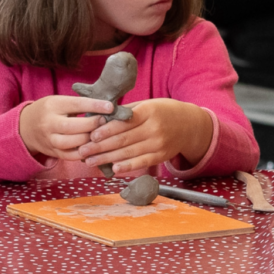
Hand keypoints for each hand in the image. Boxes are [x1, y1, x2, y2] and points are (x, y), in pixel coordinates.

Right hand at [20, 96, 112, 160]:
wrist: (26, 126)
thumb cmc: (51, 110)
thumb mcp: (61, 101)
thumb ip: (80, 104)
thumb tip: (108, 107)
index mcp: (53, 105)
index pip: (76, 104)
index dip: (95, 105)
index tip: (110, 107)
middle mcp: (49, 123)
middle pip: (73, 126)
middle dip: (93, 124)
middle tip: (105, 121)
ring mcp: (50, 140)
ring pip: (72, 142)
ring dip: (90, 139)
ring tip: (101, 135)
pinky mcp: (54, 152)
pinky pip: (72, 156)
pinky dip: (86, 153)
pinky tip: (95, 146)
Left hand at [78, 98, 212, 173]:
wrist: (190, 124)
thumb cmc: (163, 112)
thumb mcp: (147, 104)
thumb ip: (126, 112)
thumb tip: (99, 120)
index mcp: (149, 111)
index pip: (123, 123)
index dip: (106, 130)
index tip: (90, 135)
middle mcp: (155, 128)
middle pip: (123, 139)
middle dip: (100, 146)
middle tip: (83, 151)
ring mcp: (159, 144)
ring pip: (129, 153)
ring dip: (107, 158)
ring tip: (90, 161)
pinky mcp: (162, 156)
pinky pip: (142, 162)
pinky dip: (127, 166)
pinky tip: (114, 169)